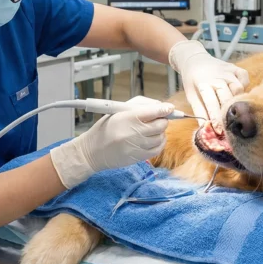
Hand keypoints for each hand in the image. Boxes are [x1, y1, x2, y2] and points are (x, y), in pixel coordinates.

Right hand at [50, 98, 172, 187]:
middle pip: (161, 125)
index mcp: (128, 117)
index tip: (169, 108)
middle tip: (160, 118)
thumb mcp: (118, 111)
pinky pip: (158, 149)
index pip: (154, 112)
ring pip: (161, 137)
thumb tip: (160, 106)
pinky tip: (154, 139)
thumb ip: (140, 105)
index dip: (165, 109)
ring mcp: (137, 146)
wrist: (93, 151)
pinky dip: (160, 143)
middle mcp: (134, 132)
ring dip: (161, 132)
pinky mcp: (139, 157)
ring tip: (153, 129)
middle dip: (163, 120)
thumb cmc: (106, 128)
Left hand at [168, 40, 249, 127]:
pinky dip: (244, 87)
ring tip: (232, 108)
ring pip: (238, 89)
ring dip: (237, 100)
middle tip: (228, 125)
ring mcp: (228, 71)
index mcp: (203, 84)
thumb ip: (199, 112)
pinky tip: (238, 93)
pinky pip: (245, 80)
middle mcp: (217, 76)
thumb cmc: (193, 81)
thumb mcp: (191, 96)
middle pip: (228, 97)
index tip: (219, 130)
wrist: (195, 60)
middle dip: (229, 112)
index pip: (211, 103)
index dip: (216, 118)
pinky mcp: (236, 68)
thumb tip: (205, 129)